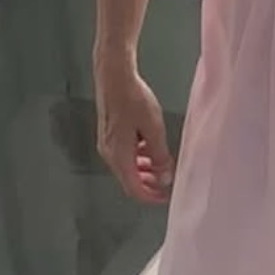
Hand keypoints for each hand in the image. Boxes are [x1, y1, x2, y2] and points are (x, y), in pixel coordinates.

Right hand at [95, 64, 174, 202]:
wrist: (114, 77)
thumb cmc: (132, 98)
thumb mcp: (153, 129)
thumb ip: (159, 156)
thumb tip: (164, 176)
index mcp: (119, 156)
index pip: (134, 189)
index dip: (151, 197)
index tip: (166, 197)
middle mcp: (109, 153)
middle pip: (129, 180)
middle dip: (149, 185)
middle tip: (167, 183)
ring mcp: (108, 144)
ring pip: (127, 167)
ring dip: (145, 171)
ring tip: (164, 166)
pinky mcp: (110, 135)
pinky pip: (125, 154)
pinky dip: (139, 158)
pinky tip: (151, 149)